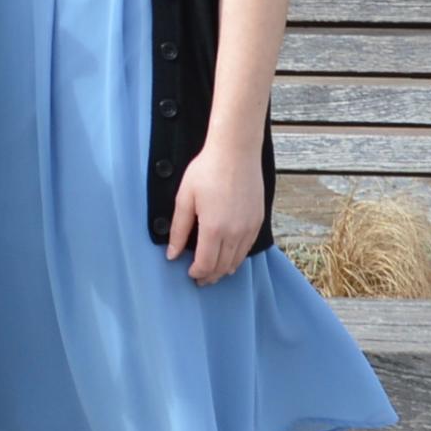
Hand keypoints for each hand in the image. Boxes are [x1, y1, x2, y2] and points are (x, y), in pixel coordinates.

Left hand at [162, 139, 265, 286]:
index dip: (197, 273)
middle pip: (222, 266)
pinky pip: (248, 247)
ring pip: (237, 259)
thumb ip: (178, 230)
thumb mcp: (184, 198)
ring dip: (224, 268)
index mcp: (214, 229)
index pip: (206, 264)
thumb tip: (172, 254)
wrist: (236, 151)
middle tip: (200, 279)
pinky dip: (238, 256)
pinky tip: (230, 256)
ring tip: (214, 271)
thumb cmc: (207, 170)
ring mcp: (249, 227)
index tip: (190, 273)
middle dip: (210, 275)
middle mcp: (235, 232)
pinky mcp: (258, 220)